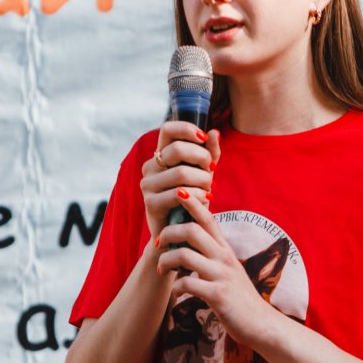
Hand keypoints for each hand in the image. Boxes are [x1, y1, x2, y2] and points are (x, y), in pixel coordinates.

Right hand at [140, 122, 220, 241]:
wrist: (181, 233)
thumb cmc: (193, 200)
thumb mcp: (204, 174)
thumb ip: (210, 154)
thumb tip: (215, 132)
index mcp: (160, 156)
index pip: (167, 129)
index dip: (187, 129)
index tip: (203, 139)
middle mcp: (150, 167)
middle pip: (177, 149)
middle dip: (202, 159)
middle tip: (211, 172)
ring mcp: (147, 185)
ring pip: (181, 173)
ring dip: (202, 181)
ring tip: (209, 189)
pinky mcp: (150, 203)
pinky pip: (179, 193)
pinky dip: (198, 195)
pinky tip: (206, 199)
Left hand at [154, 190, 281, 349]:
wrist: (262, 324)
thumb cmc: (240, 297)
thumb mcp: (228, 269)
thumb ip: (213, 254)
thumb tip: (190, 242)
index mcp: (225, 249)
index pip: (208, 217)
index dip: (191, 202)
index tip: (177, 193)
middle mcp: (224, 257)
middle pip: (192, 229)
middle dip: (168, 232)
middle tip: (158, 244)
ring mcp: (221, 275)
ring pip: (185, 254)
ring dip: (166, 260)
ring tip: (161, 269)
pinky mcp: (218, 295)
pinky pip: (187, 284)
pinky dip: (176, 287)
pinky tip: (177, 292)